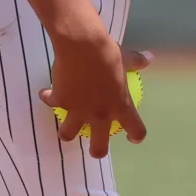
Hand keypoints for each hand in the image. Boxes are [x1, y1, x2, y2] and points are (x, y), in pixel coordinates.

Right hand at [38, 25, 149, 159]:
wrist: (83, 45)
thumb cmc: (108, 52)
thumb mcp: (125, 57)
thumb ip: (137, 62)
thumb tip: (150, 58)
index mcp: (119, 104)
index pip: (135, 129)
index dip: (136, 136)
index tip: (131, 136)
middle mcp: (99, 114)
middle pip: (99, 147)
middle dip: (97, 150)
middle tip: (95, 143)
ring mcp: (78, 110)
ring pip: (68, 134)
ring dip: (66, 130)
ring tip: (66, 123)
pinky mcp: (60, 101)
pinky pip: (52, 103)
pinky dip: (48, 99)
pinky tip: (46, 93)